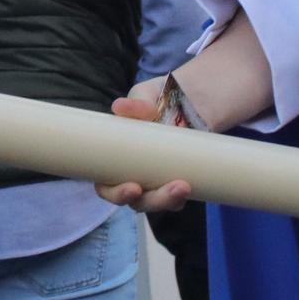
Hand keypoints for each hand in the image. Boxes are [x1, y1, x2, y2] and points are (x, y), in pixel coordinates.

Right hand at [94, 78, 193, 213]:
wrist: (186, 99)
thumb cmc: (153, 101)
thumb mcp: (144, 97)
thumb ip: (136, 103)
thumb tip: (120, 107)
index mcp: (113, 162)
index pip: (106, 188)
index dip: (115, 194)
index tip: (133, 188)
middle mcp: (133, 176)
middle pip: (138, 201)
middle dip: (153, 200)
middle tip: (172, 188)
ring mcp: (156, 180)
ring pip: (160, 202)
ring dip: (170, 200)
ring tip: (184, 186)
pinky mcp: (177, 179)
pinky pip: (178, 197)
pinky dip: (183, 196)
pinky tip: (192, 187)